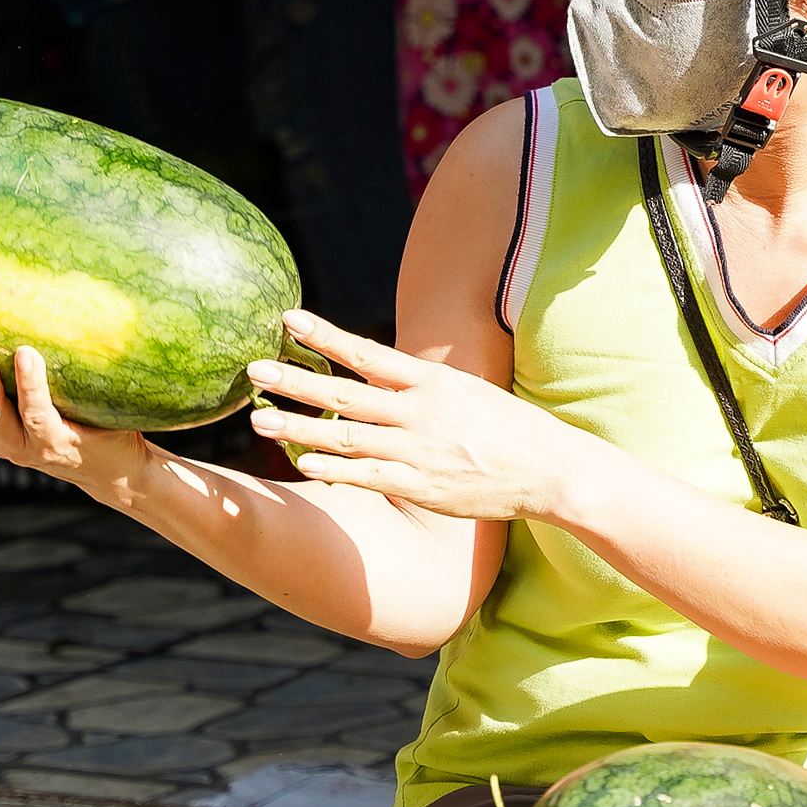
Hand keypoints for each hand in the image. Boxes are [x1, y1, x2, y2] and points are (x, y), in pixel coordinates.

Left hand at [246, 311, 601, 520]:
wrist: (552, 469)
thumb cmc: (508, 428)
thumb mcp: (467, 390)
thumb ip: (420, 384)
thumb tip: (376, 371)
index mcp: (432, 381)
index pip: (367, 352)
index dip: (325, 335)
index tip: (288, 319)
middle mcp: (420, 411)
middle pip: (344, 393)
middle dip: (295, 380)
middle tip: (253, 369)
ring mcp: (418, 450)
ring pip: (345, 437)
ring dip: (298, 428)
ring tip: (258, 421)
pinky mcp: (420, 486)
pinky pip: (366, 478)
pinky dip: (332, 471)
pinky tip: (300, 466)